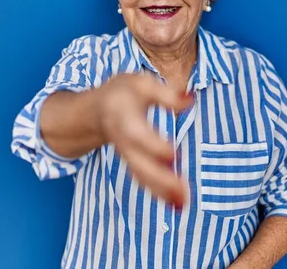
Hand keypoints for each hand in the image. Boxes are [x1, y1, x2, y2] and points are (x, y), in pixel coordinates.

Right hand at [96, 73, 191, 205]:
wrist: (97, 109)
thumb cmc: (124, 93)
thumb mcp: (141, 83)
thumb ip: (165, 94)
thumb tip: (190, 99)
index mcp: (124, 116)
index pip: (136, 134)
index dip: (153, 145)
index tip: (173, 155)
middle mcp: (123, 140)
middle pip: (138, 163)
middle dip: (159, 179)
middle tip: (182, 192)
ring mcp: (127, 155)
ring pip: (141, 176)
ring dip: (161, 191)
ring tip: (183, 203)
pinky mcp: (132, 164)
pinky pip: (143, 180)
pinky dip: (159, 193)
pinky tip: (178, 203)